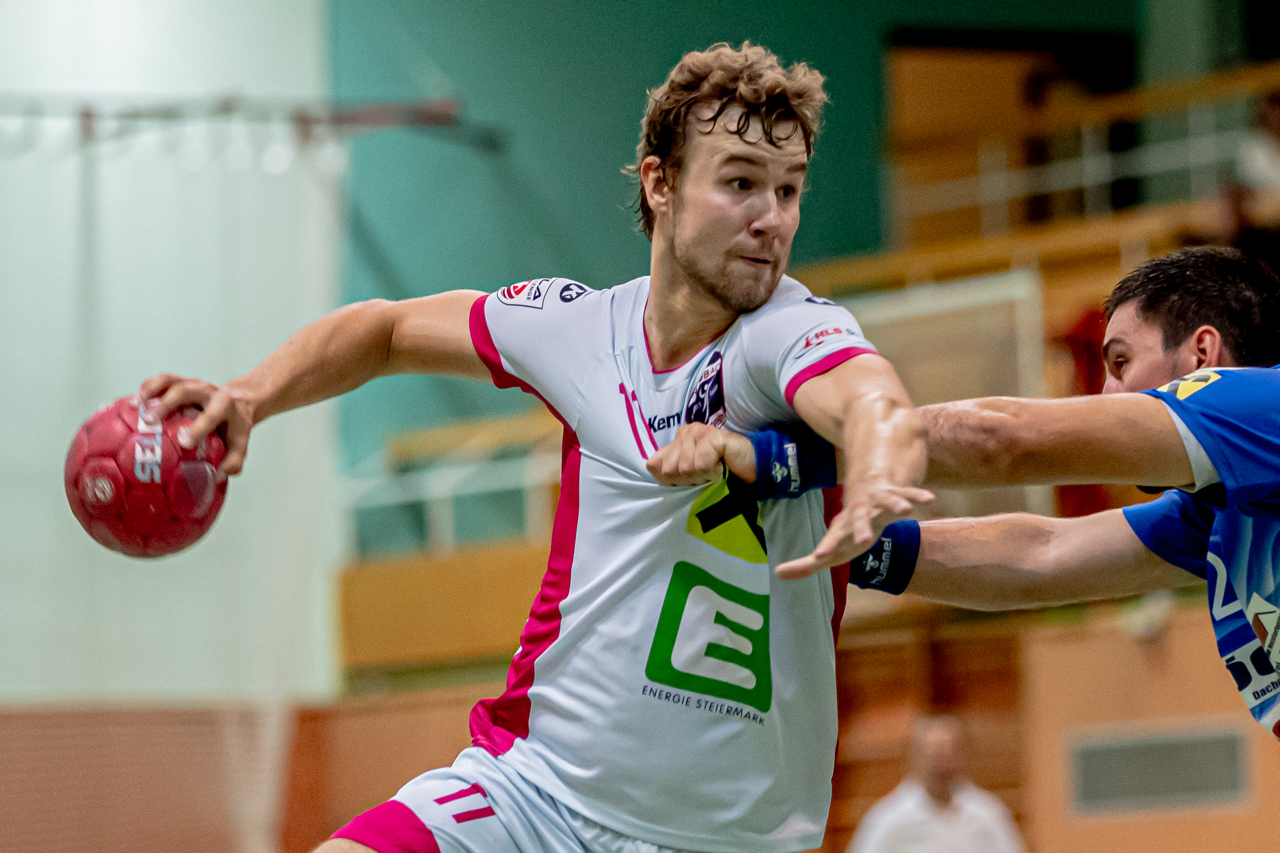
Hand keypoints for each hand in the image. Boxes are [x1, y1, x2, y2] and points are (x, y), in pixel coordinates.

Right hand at [138, 373, 255, 480]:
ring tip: (134, 406)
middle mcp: (208, 390)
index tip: (183, 443)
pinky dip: (145, 389)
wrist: (239, 401)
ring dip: (150, 391)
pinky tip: (131, 403)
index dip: (198, 428)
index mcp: (225, 405)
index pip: (211, 415)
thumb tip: (216, 477)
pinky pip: (160, 381)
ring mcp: (192, 383)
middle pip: (185, 390)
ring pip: (169, 380)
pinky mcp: (180, 380)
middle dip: (166, 404)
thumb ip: (232, 461)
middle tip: (149, 422)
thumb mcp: (240, 443)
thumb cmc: (235, 427)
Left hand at [646, 423, 756, 485]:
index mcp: (675, 441)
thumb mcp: (690, 476)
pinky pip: (701, 464)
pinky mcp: (712, 436)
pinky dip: (712, 472)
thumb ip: (669, 471)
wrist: (752, 469)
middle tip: (705, 476)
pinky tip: (721, 468)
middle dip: (688, 480)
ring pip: (686, 468)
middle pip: (670, 469)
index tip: (689, 481)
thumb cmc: (720, 473)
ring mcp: (697, 432)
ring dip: (702, 477)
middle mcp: (684, 432)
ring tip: (714, 471)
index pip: (654, 465)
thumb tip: (651, 465)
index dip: (671, 480)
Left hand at [775, 481, 932, 578]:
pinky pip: (909, 494)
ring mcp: (879, 501)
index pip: (832, 538)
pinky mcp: (898, 494)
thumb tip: (778, 574)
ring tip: (906, 510)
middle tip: (863, 541)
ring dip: (896, 505)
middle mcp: (860, 512)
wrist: (867, 488)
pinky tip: (929, 500)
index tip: (818, 556)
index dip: (826, 547)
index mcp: (844, 526)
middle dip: (860, 530)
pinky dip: (918, 496)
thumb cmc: (848, 528)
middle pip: (859, 520)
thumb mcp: (831, 547)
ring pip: (887, 501)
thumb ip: (806, 564)